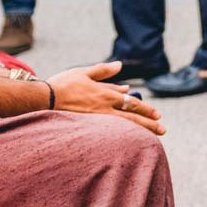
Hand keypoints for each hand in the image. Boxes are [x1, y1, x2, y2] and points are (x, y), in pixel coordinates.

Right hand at [46, 62, 164, 134]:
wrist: (44, 99)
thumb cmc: (63, 84)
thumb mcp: (84, 73)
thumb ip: (103, 71)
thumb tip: (120, 66)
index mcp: (106, 93)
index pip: (131, 102)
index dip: (145, 109)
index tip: (157, 115)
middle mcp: (105, 107)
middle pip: (132, 116)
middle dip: (149, 122)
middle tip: (162, 129)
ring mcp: (97, 119)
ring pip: (124, 126)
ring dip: (141, 130)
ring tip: (154, 136)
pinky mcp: (89, 128)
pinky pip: (109, 133)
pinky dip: (122, 135)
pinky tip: (128, 139)